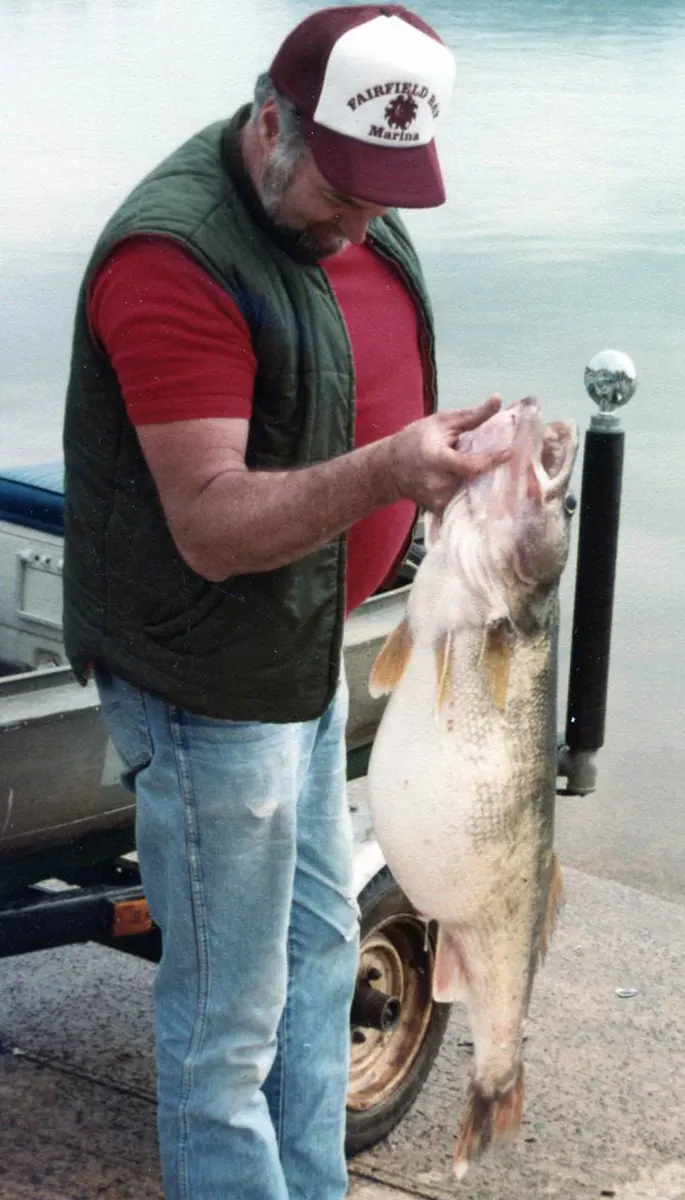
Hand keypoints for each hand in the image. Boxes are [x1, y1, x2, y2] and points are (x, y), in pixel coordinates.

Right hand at [386, 395, 510, 512]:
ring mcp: (438, 501)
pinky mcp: (439, 510)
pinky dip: (472, 494)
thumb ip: (473, 416)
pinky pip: (463, 503)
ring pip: (472, 493)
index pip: (471, 465)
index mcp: (436, 459)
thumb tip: (498, 399)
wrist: (390, 469)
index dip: (492, 460)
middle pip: (476, 481)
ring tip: (490, 472)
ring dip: (484, 483)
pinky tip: (475, 485)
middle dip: (492, 471)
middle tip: (505, 461)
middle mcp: (437, 483)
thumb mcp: (442, 422)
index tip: (510, 452)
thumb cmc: (415, 440)